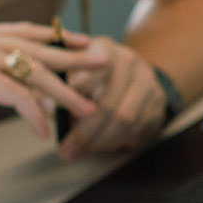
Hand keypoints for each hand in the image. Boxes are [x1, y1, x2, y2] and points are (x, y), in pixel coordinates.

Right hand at [0, 22, 105, 172]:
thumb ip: (5, 72)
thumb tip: (44, 75)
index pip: (28, 32)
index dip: (60, 37)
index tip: (87, 43)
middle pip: (38, 50)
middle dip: (76, 59)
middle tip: (105, 64)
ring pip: (35, 73)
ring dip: (66, 93)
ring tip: (87, 108)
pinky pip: (21, 96)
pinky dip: (36, 115)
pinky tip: (43, 131)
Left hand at [56, 36, 172, 161]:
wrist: (128, 72)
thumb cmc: (87, 75)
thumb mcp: (69, 70)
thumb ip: (54, 85)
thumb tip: (43, 106)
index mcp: (104, 48)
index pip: (92, 69)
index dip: (76, 91)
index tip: (55, 110)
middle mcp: (130, 62)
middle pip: (109, 103)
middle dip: (84, 132)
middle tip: (65, 150)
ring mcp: (148, 82)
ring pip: (125, 120)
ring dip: (99, 142)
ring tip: (78, 153)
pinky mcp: (158, 102)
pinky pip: (138, 129)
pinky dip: (116, 142)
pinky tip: (98, 146)